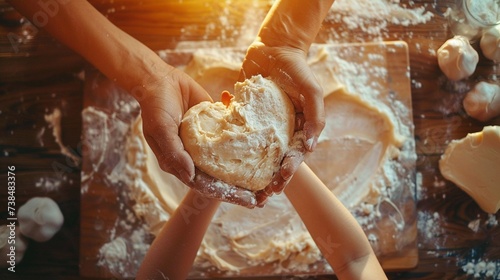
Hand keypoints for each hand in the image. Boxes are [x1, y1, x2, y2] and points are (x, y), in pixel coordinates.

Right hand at [138, 67, 257, 207]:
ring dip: (249, 168)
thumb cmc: (156, 107)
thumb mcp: (161, 130)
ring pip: (230, 159)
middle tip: (267, 196)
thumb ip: (174, 153)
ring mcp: (207, 142)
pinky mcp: (216, 125)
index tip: (250, 202)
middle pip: (222, 177)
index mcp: (181, 163)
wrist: (161, 80)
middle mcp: (196, 156)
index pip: (207, 185)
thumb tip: (191, 177)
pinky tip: (267, 147)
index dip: (228, 195)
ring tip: (272, 176)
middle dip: (244, 188)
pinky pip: (234, 135)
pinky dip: (247, 141)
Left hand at [240, 42, 324, 203]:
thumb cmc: (297, 69)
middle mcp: (279, 130)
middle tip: (259, 194)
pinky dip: (231, 139)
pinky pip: (237, 130)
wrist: (275, 47)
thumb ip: (315, 117)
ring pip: (254, 151)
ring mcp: (261, 124)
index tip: (278, 185)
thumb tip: (311, 148)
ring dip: (248, 168)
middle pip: (273, 160)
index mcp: (298, 129)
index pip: (293, 156)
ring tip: (238, 183)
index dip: (287, 172)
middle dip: (267, 178)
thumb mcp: (312, 91)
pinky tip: (221, 152)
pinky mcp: (244, 114)